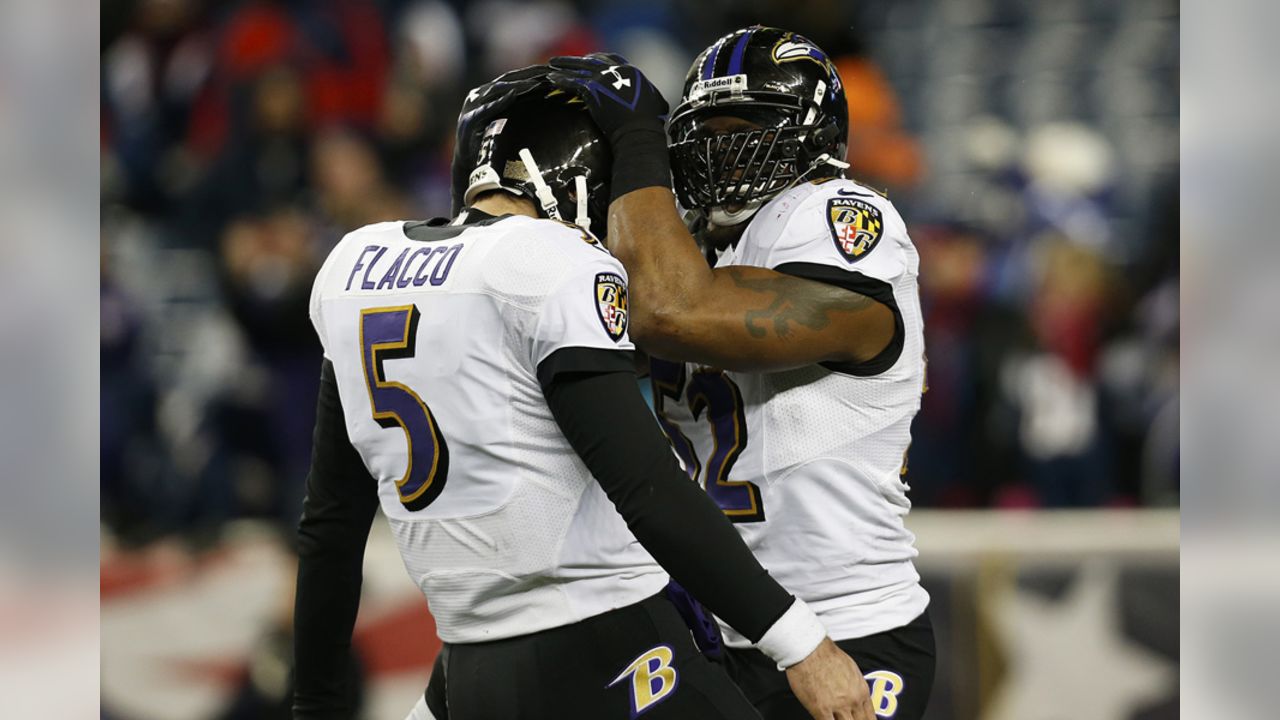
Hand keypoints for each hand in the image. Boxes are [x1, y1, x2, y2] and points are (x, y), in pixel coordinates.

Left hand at [546, 53, 669, 142]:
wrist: (638, 132)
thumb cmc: (649, 123)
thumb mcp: (656, 104)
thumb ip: (653, 98)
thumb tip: (661, 103)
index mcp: (632, 72)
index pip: (613, 59)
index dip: (599, 59)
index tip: (590, 58)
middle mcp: (617, 71)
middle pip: (593, 60)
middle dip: (579, 59)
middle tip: (566, 60)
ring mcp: (603, 79)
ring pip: (579, 67)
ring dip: (564, 64)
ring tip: (552, 63)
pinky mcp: (592, 90)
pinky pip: (572, 81)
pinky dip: (561, 79)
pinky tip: (552, 78)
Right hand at [784, 637, 875, 719]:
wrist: (811, 650)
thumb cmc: (827, 655)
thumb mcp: (851, 670)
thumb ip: (855, 688)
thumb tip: (853, 696)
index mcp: (862, 691)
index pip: (870, 718)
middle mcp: (853, 701)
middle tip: (848, 719)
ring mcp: (837, 707)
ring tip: (834, 718)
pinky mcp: (820, 709)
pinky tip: (824, 719)